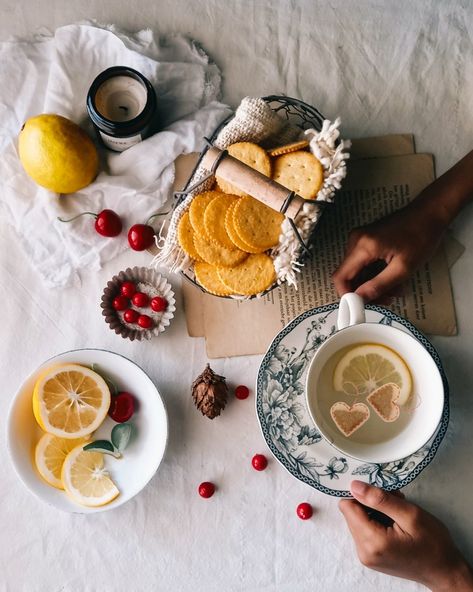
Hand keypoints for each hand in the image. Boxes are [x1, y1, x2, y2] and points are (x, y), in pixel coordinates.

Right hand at [333, 201, 445, 301]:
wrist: (428, 213)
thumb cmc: (421, 236)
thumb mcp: (403, 268)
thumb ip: (378, 285)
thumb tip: (360, 300)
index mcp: (364, 246)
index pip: (340, 277)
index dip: (346, 295)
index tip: (359, 306)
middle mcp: (356, 240)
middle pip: (347, 275)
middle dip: (363, 292)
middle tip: (384, 300)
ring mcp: (359, 239)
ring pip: (355, 271)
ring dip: (370, 284)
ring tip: (392, 290)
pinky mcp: (364, 240)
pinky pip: (361, 263)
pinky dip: (372, 274)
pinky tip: (389, 279)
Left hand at [339, 480, 472, 590]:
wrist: (444, 571)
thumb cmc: (433, 544)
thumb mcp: (410, 514)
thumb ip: (380, 499)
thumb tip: (354, 486)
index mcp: (372, 542)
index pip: (347, 507)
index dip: (360, 494)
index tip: (379, 491)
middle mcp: (364, 551)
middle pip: (352, 513)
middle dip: (370, 502)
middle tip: (394, 501)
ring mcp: (366, 556)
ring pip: (358, 520)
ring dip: (375, 511)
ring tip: (397, 512)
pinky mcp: (371, 556)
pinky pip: (364, 530)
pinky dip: (377, 521)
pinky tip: (394, 521)